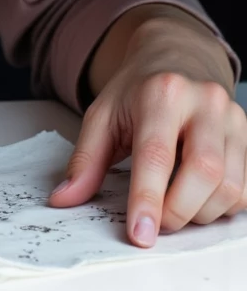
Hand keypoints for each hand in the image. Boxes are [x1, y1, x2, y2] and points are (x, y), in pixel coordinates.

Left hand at [48, 23, 246, 245]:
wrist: (176, 56)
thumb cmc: (137, 90)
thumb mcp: (102, 114)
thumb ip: (84, 159)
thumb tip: (63, 198)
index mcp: (161, 92)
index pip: (157, 153)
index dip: (148, 198)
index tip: (140, 234)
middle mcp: (203, 101)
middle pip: (204, 172)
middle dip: (178, 211)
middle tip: (156, 221)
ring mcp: (231, 118)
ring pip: (229, 186)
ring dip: (200, 213)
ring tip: (174, 205)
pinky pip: (244, 190)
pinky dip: (220, 207)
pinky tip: (196, 196)